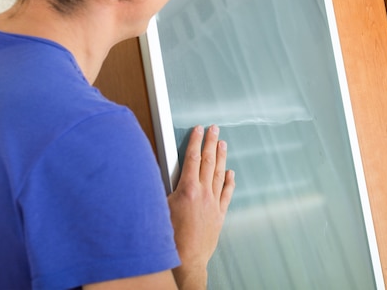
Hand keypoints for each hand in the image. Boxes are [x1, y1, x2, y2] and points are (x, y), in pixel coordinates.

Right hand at [168, 125, 234, 289]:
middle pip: (208, 161)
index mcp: (187, 189)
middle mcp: (203, 193)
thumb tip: (156, 175)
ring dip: (221, 157)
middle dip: (210, 142)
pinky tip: (230, 173)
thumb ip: (161, 189)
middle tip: (214, 129)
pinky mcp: (219, 214)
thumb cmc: (170, 237)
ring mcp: (213, 203)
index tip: (198, 130)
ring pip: (219, 174)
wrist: (186, 259)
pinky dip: (228, 182)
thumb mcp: (159, 208)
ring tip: (222, 143)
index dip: (195, 142)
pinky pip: (226, 193)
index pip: (192, 158)